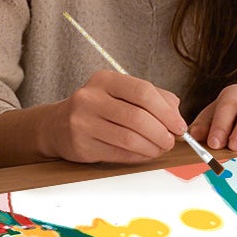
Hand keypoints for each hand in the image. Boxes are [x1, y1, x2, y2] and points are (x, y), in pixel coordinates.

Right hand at [44, 69, 186, 164]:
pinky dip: (138, 156)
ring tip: (160, 148)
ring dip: (152, 147)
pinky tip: (145, 154)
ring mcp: (82, 122)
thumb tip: (177, 116)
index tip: (179, 125)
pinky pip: (119, 154)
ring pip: (129, 139)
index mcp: (105, 80)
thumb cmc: (98, 108)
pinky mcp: (81, 145)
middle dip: (161, 132)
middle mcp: (90, 98)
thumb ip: (153, 98)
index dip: (166, 111)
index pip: (143, 91)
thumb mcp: (121, 93)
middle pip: (138, 117)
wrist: (57, 125)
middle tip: (171, 141)